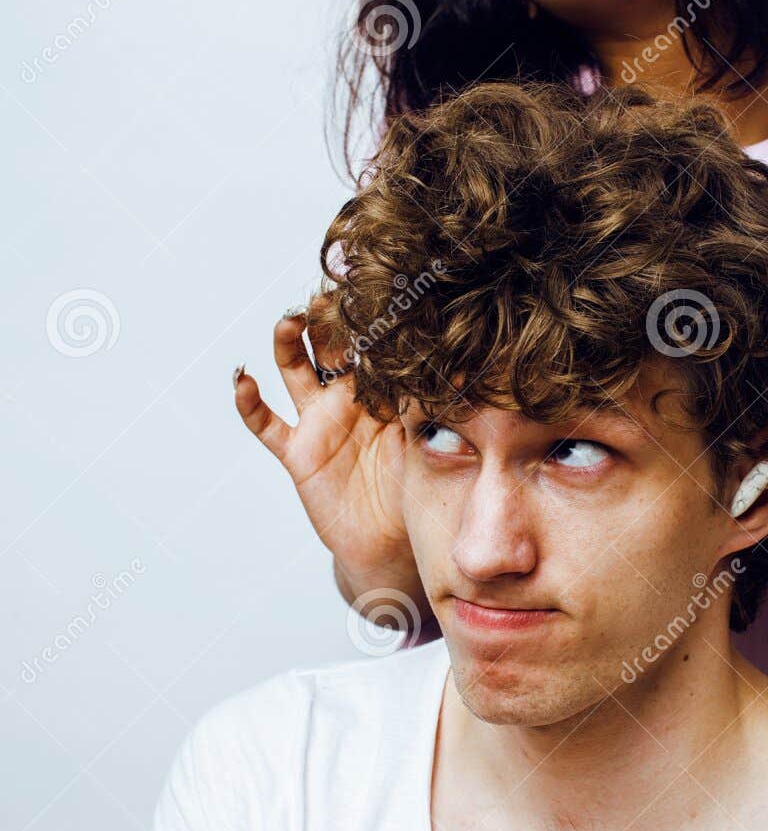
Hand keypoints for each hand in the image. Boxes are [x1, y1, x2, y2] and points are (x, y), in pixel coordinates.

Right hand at [233, 305, 412, 588]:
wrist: (391, 542)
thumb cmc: (416, 490)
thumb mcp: (429, 442)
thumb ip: (433, 407)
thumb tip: (460, 372)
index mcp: (383, 388)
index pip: (371, 342)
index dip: (367, 316)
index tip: (370, 287)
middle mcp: (348, 395)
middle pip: (330, 344)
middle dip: (326, 318)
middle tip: (328, 296)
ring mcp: (319, 420)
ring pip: (295, 369)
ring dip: (287, 342)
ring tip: (289, 322)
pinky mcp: (297, 450)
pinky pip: (266, 423)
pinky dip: (249, 401)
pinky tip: (243, 380)